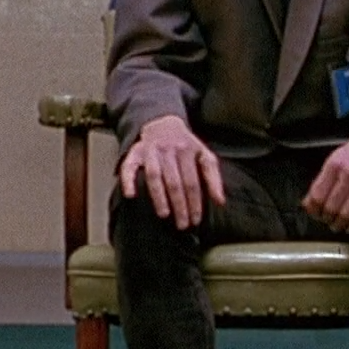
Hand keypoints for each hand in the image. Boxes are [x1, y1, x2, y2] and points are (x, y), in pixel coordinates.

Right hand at [119, 115, 225, 229]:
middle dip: (180, 205)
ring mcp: (151, 151)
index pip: (192, 182)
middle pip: (175, 182)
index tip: (196, 220)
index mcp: (187, 151)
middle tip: (182, 225)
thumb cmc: (187, 145)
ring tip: (164, 215)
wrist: (163, 123)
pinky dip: (128, 180)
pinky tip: (130, 195)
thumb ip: (213, 178)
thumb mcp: (204, 156)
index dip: (195, 202)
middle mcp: (169, 150)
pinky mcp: (136, 152)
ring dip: (159, 197)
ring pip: (154, 176)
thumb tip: (220, 202)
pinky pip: (129, 167)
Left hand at [303, 115, 348, 233]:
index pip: (318, 195)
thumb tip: (308, 203)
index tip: (315, 215)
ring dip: (340, 224)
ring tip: (339, 226)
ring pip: (348, 213)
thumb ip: (323, 179)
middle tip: (327, 222)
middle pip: (331, 207)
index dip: (314, 210)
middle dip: (327, 219)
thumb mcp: (338, 157)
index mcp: (335, 163)